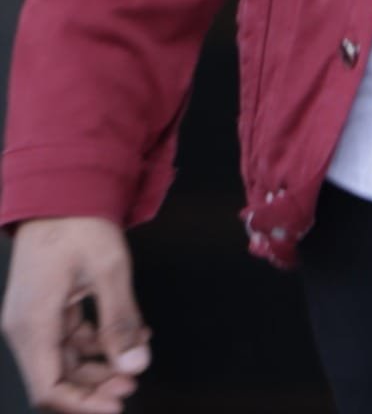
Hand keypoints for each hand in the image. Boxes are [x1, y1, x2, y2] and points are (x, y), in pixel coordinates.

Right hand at [1, 217, 150, 412]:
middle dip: (96, 386)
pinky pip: (70, 338)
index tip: (118, 405)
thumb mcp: (108, 270)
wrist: (62, 187)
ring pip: (66, 360)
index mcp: (33, 323)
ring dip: (100, 364)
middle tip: (133, 382)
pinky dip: (98, 341)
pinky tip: (130, 334)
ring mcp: (34, 317)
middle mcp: (27, 327)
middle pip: (57, 378)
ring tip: (136, 356)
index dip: (83, 405)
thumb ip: (121, 321)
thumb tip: (136, 364)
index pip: (50, 387)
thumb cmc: (79, 223)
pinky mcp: (46, 308)